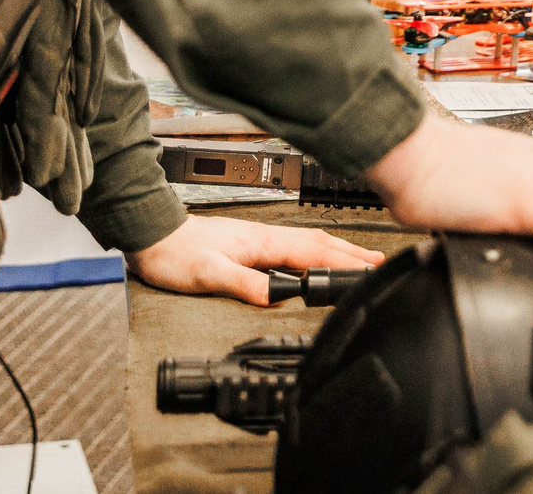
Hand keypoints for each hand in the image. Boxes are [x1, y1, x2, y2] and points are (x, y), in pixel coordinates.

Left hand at [124, 214, 382, 305]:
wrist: (154, 235)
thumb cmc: (176, 254)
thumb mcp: (207, 275)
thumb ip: (243, 284)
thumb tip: (275, 297)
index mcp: (263, 243)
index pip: (313, 252)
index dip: (344, 261)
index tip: (369, 268)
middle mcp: (266, 237)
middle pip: (319, 243)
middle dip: (351, 252)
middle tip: (378, 261)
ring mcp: (261, 238)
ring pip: (309, 241)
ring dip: (338, 249)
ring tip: (359, 257)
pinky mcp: (252, 242)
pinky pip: (296, 244)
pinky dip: (317, 249)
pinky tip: (316, 256)